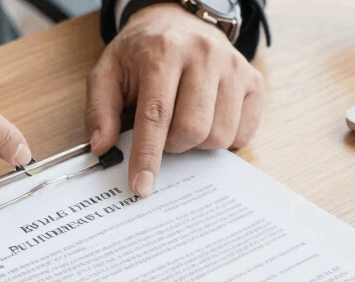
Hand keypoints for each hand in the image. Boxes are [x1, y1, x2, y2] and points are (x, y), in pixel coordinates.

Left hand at [85, 3, 264, 196]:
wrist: (178, 22)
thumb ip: (100, 110)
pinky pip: (244, 134)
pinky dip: (225, 140)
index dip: (148, 155)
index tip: (142, 185)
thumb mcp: (109, 72)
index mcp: (163, 52)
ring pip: (220, 135)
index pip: (157, 115)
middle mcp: (204, 55)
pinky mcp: (254, 81)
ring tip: (185, 123)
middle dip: (173, 146)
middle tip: (163, 134)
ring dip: (198, 144)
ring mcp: (234, 67)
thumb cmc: (143, 53)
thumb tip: (103, 147)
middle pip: (193, 129)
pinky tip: (210, 121)